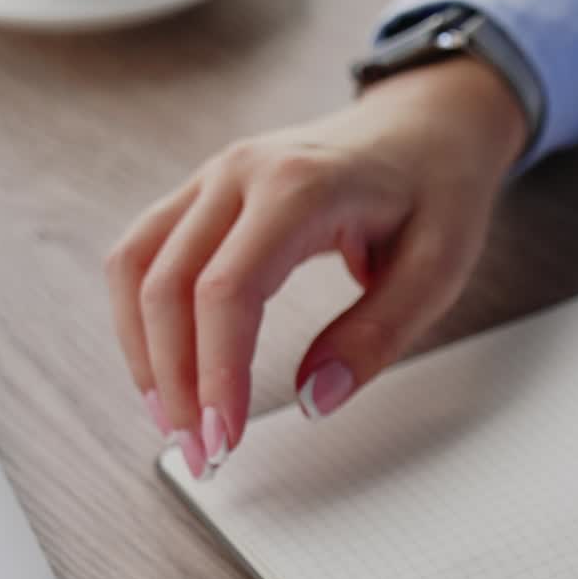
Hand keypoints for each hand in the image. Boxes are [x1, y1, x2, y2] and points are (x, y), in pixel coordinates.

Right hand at [106, 57, 527, 476]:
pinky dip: (143, 318)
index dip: (216, 371)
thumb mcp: (437, 269)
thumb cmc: (438, 190)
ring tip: (173, 423)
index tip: (225, 436)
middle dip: (174, 380)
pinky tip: (167, 370)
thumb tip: (316, 400)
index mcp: (300, 186)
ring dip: (145, 353)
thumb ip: (376, 335)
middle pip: (168, 284)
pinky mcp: (204, 194)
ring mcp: (214, 177)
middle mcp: (240, 172)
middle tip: (200, 453)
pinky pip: (145, 254)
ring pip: (138, 267)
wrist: (427, 125)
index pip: (228, 289)